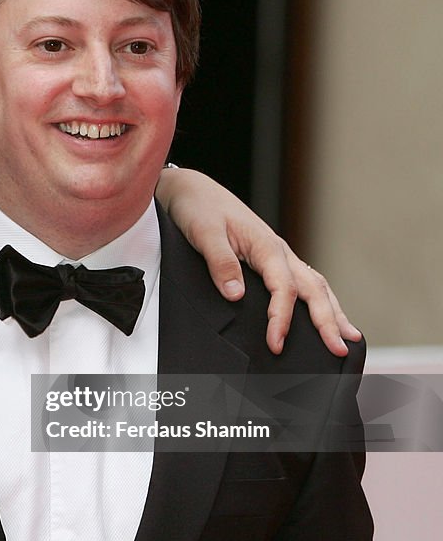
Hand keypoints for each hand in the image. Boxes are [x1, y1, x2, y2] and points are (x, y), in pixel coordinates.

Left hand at [155, 168, 361, 355]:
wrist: (191, 189)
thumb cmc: (198, 208)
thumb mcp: (204, 234)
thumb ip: (221, 263)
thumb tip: (236, 295)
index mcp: (266, 245)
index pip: (284, 289)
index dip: (281, 319)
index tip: (276, 344)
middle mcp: (278, 250)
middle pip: (313, 289)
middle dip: (328, 321)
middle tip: (339, 350)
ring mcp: (277, 254)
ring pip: (314, 284)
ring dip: (332, 311)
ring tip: (348, 336)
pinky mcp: (268, 257)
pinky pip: (301, 281)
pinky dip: (318, 299)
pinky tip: (323, 312)